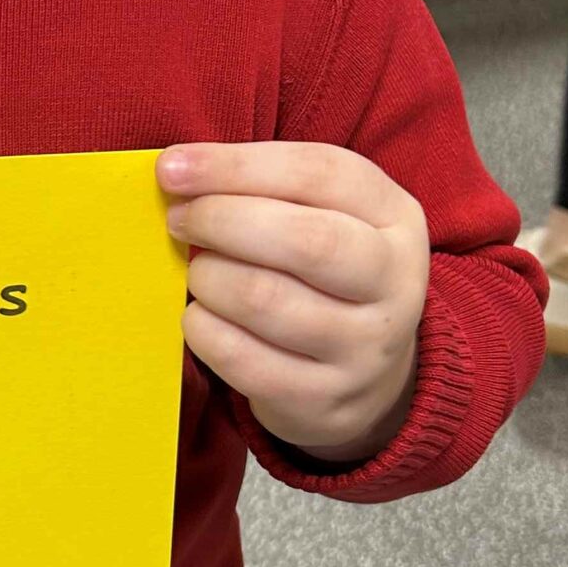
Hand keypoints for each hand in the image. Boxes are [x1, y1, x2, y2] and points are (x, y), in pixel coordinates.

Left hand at [159, 142, 428, 464]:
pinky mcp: (324, 400)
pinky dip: (204, 331)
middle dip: (220, 220)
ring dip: (208, 278)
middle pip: (304, 240)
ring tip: (198, 272)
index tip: (172, 167)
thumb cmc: (325, 274)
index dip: (237, 166)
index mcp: (394, 217)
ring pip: (265, 301)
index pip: (319, 173)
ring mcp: (364, 349)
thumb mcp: (324, 216)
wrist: (370, 377)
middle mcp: (394, 283)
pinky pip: (243, 360)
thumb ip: (266, 187)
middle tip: (179, 220)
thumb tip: (177, 172)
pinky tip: (200, 317)